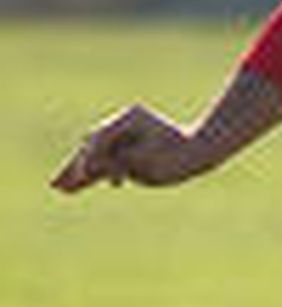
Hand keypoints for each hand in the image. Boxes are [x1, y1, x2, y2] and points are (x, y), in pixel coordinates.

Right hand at [52, 104, 213, 193]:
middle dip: (75, 167)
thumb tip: (88, 168)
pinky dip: (94, 174)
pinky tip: (78, 186)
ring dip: (79, 173)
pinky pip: (105, 162)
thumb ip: (116, 163)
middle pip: (91, 147)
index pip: (100, 139)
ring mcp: (125, 136)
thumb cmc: (178, 154)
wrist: (200, 150)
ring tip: (59, 188)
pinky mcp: (128, 149)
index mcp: (130, 118)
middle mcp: (124, 124)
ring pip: (96, 156)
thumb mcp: (146, 161)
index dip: (90, 158)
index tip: (83, 174)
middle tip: (56, 184)